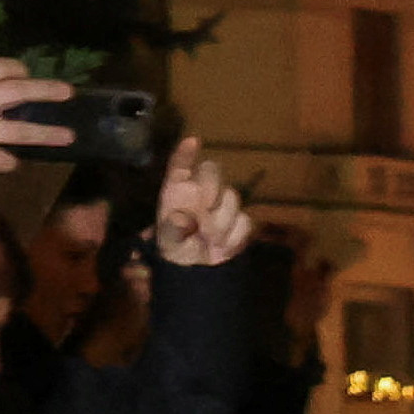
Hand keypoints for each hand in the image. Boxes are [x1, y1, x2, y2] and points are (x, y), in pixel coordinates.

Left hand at [149, 134, 252, 267]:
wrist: (198, 271)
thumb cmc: (176, 249)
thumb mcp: (168, 243)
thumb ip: (172, 229)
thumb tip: (182, 218)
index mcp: (177, 191)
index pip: (181, 166)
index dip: (186, 153)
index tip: (193, 141)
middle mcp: (200, 192)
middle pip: (213, 170)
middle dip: (212, 186)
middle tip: (206, 208)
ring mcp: (221, 205)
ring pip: (232, 197)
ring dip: (222, 220)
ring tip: (211, 239)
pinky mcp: (239, 222)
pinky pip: (245, 222)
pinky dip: (235, 236)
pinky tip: (223, 247)